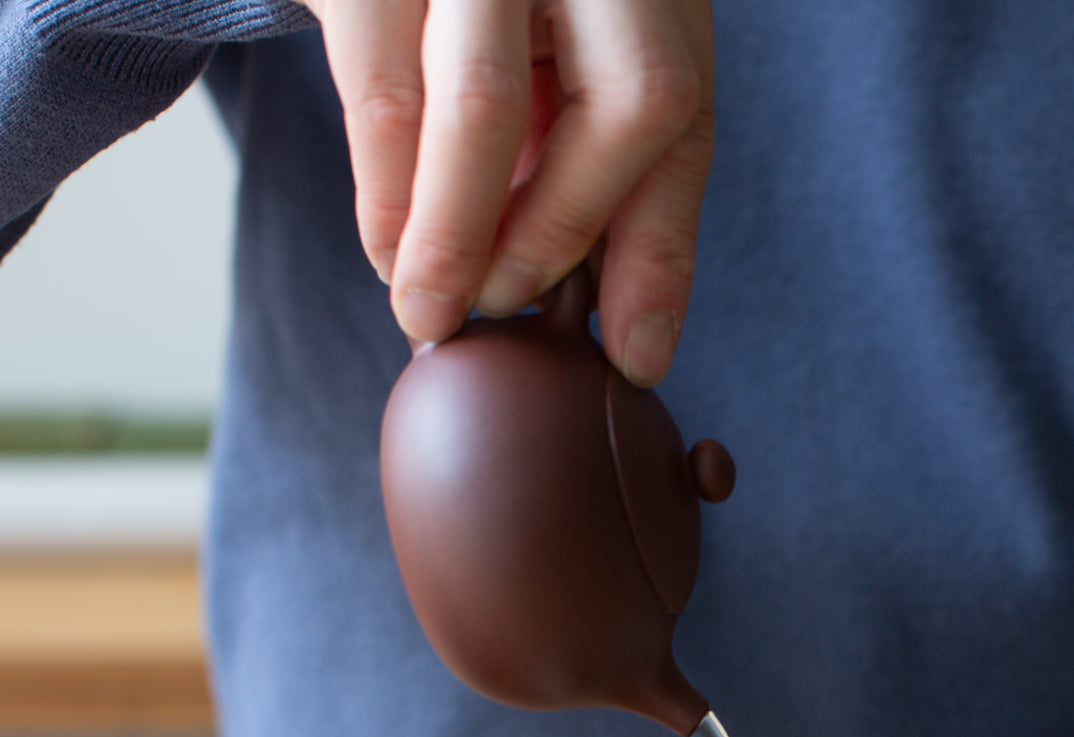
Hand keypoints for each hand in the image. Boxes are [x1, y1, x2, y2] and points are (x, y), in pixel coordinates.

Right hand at [300, 0, 713, 386]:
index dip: (661, 249)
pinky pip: (383, 97)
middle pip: (630, 105)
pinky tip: (389, 251)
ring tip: (429, 310)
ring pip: (486, 109)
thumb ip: (594, 164)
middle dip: (559, 236)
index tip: (636, 354)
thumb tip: (622, 329)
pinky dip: (386, 200)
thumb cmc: (498, 9)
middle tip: (497, 312)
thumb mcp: (566, 63)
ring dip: (453, 241)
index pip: (680, 115)